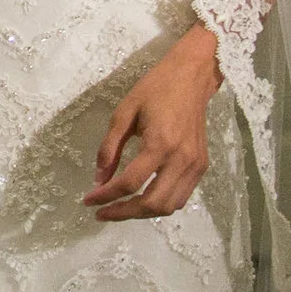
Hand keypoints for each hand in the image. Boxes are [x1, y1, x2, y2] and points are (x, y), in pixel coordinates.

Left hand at [85, 26, 222, 221]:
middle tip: (101, 212)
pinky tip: (142, 198)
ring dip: (142, 213)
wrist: (191, 78)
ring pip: (169, 206)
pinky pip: (181, 197)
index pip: (130, 182)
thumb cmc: (154, 89)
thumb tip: (98, 178)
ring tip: (119, 209)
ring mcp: (195, 166)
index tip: (88, 200)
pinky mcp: (201, 167)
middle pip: (152, 203)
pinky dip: (160, 204)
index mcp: (160, 144)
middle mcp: (181, 160)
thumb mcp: (124, 111)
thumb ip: (109, 146)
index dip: (106, 196)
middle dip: (123, 213)